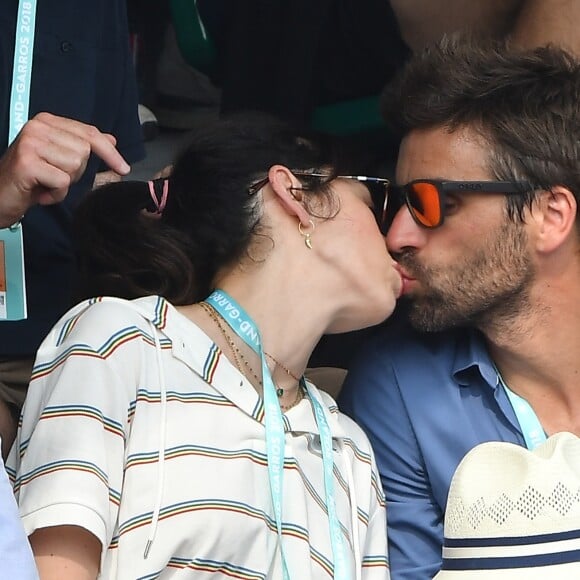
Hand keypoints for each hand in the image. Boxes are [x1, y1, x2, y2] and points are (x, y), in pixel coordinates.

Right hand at [0, 112, 130, 227]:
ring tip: (46, 183)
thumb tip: (111, 139)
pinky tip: (41, 193)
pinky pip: (63, 181)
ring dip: (65, 183)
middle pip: (84, 151)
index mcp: (48, 122)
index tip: (124, 168)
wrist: (1, 196)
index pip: (89, 133)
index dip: (110, 152)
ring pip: (75, 166)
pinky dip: (56, 194)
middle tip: (54, 176)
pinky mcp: (27, 162)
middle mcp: (38, 127)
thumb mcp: (61, 160)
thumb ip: (83, 147)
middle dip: (76, 172)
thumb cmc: (32, 179)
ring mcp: (31, 143)